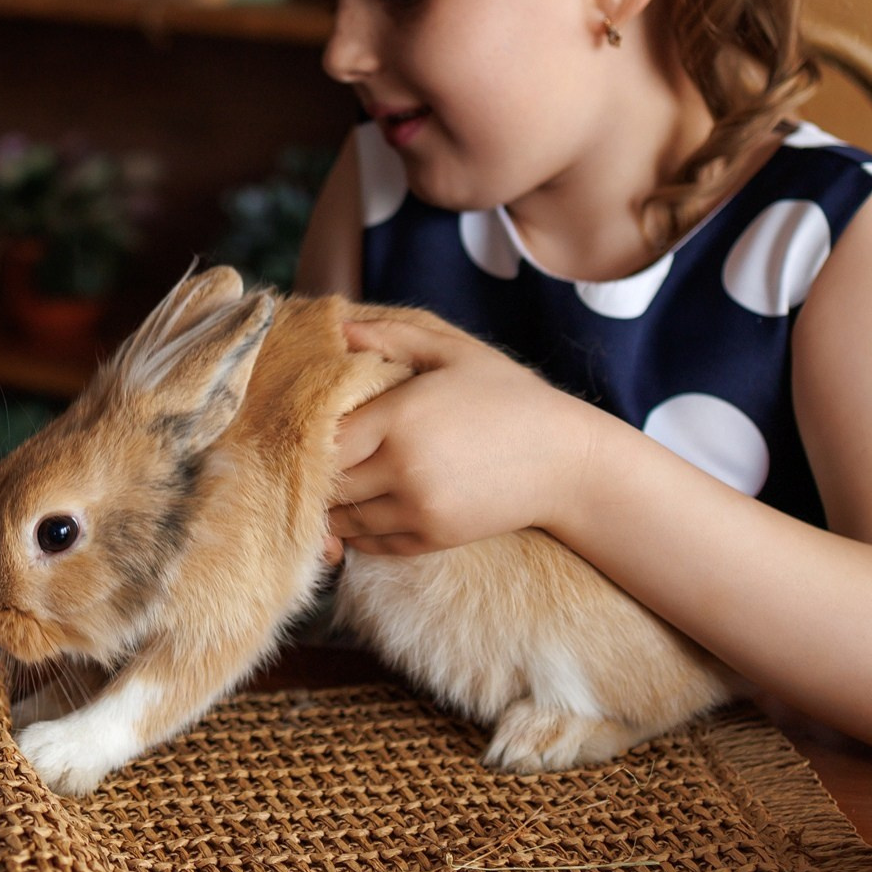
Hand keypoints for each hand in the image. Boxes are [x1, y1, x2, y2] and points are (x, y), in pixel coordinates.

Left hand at [328, 319, 599, 554]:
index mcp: (400, 419)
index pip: (322, 439)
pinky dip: (357, 531)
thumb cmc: (509, 398)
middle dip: (313, 474)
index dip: (307, 437)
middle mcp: (402, 469)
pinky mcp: (432, 538)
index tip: (307, 427)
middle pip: (326, 483)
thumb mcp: (453, 353)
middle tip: (306, 461)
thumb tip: (338, 327)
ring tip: (331, 486)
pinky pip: (371, 543)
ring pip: (343, 519)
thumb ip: (392, 338)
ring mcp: (417, 510)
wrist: (565, 461)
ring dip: (332, 506)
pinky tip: (362, 508)